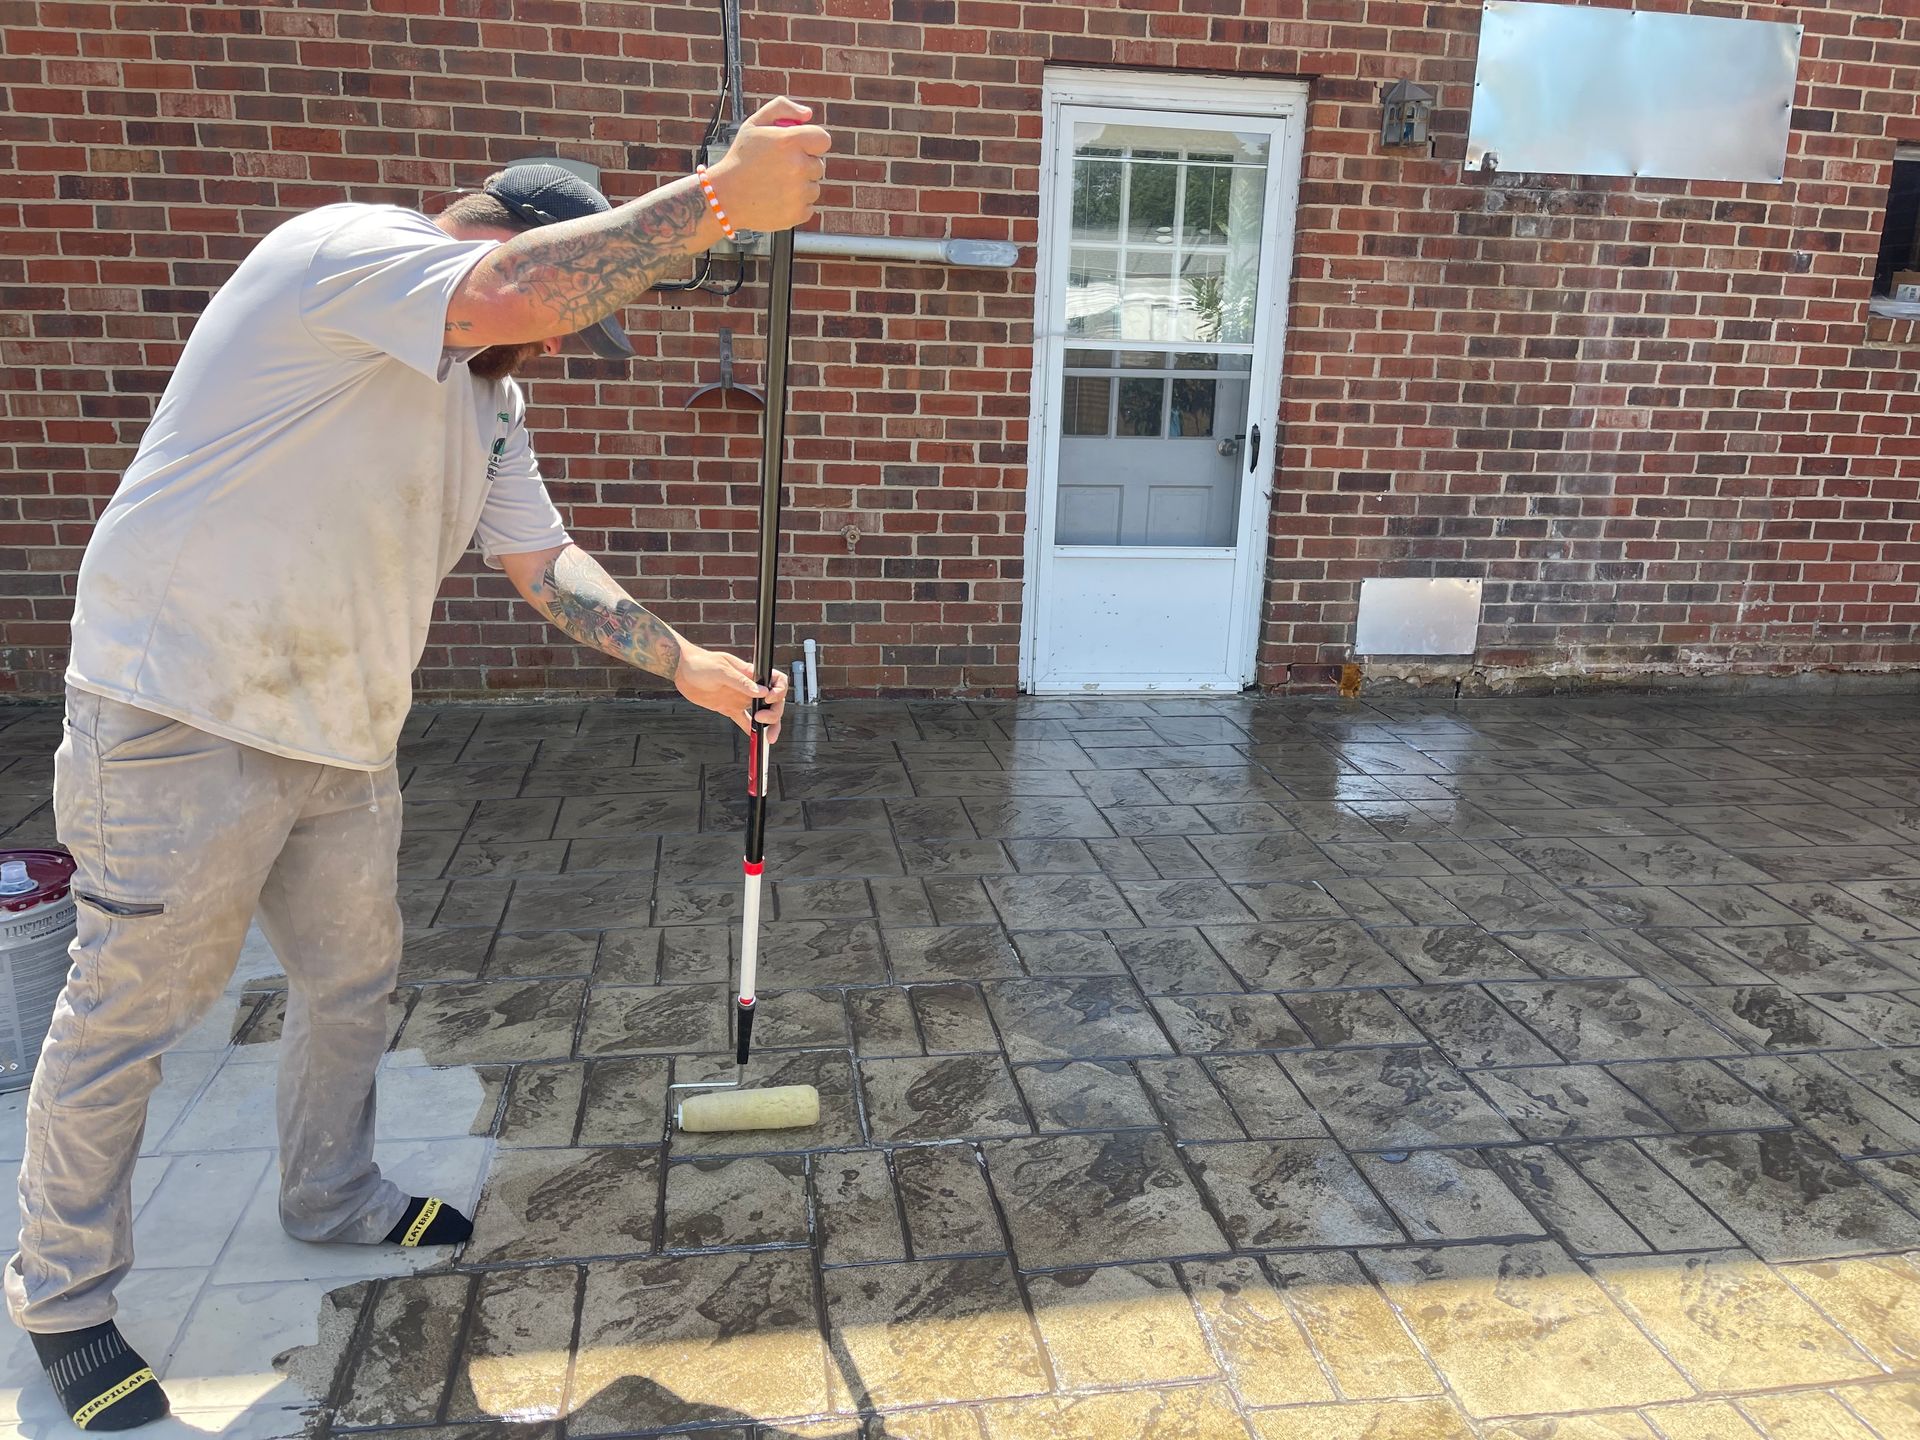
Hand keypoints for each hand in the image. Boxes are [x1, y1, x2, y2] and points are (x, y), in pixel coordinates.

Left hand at [673, 644, 786, 743]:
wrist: (683, 670)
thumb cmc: (701, 663)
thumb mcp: (721, 670)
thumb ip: (741, 682)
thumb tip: (760, 692)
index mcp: (751, 674)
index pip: (776, 681)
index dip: (779, 691)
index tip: (769, 699)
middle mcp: (749, 687)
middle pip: (773, 702)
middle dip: (774, 713)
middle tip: (762, 719)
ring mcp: (740, 698)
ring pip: (762, 713)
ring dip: (768, 725)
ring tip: (767, 738)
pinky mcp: (729, 708)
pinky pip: (744, 720)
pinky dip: (751, 730)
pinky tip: (756, 738)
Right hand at [707, 96, 829, 232]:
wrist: (724, 196)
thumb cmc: (741, 158)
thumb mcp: (754, 124)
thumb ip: (782, 108)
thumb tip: (808, 115)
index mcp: (790, 141)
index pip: (824, 140)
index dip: (812, 143)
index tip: (800, 148)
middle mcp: (798, 166)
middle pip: (819, 165)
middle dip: (803, 165)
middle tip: (778, 169)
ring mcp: (799, 193)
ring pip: (814, 187)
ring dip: (800, 186)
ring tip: (774, 185)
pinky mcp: (797, 214)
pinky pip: (808, 207)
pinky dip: (796, 205)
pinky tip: (776, 199)